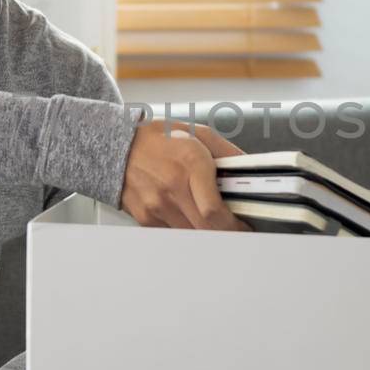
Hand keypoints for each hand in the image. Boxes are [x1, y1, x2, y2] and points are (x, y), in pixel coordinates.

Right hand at [118, 118, 251, 230]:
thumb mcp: (199, 134)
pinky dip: (186, 229)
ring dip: (206, 231)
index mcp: (190, 164)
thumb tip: (251, 172)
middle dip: (225, 232)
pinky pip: (174, 234)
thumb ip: (229, 154)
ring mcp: (156, 206)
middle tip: (233, 226)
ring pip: (192, 235)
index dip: (234, 225)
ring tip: (209, 216)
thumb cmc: (159, 139)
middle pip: (206, 229)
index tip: (244, 225)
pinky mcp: (145, 218)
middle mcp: (172, 188)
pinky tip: (186, 214)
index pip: (214, 211)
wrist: (119, 145)